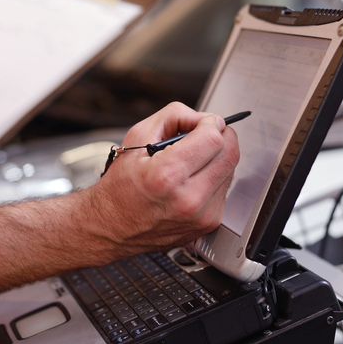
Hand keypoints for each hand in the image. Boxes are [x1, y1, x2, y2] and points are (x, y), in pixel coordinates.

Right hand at [89, 102, 238, 256]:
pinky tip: (191, 180)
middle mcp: (188, 199)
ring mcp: (201, 215)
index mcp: (166, 175)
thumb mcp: (136, 137)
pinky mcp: (208, 224)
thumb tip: (206, 119)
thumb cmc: (120, 186)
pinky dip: (213, 178)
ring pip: (231, 171)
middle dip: (220, 137)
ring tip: (191, 161)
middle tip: (203, 135)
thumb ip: (174, 116)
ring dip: (217, 158)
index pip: (213, 139)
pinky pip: (224, 190)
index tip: (202, 124)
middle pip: (230, 154)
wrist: (112, 227)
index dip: (210, 124)